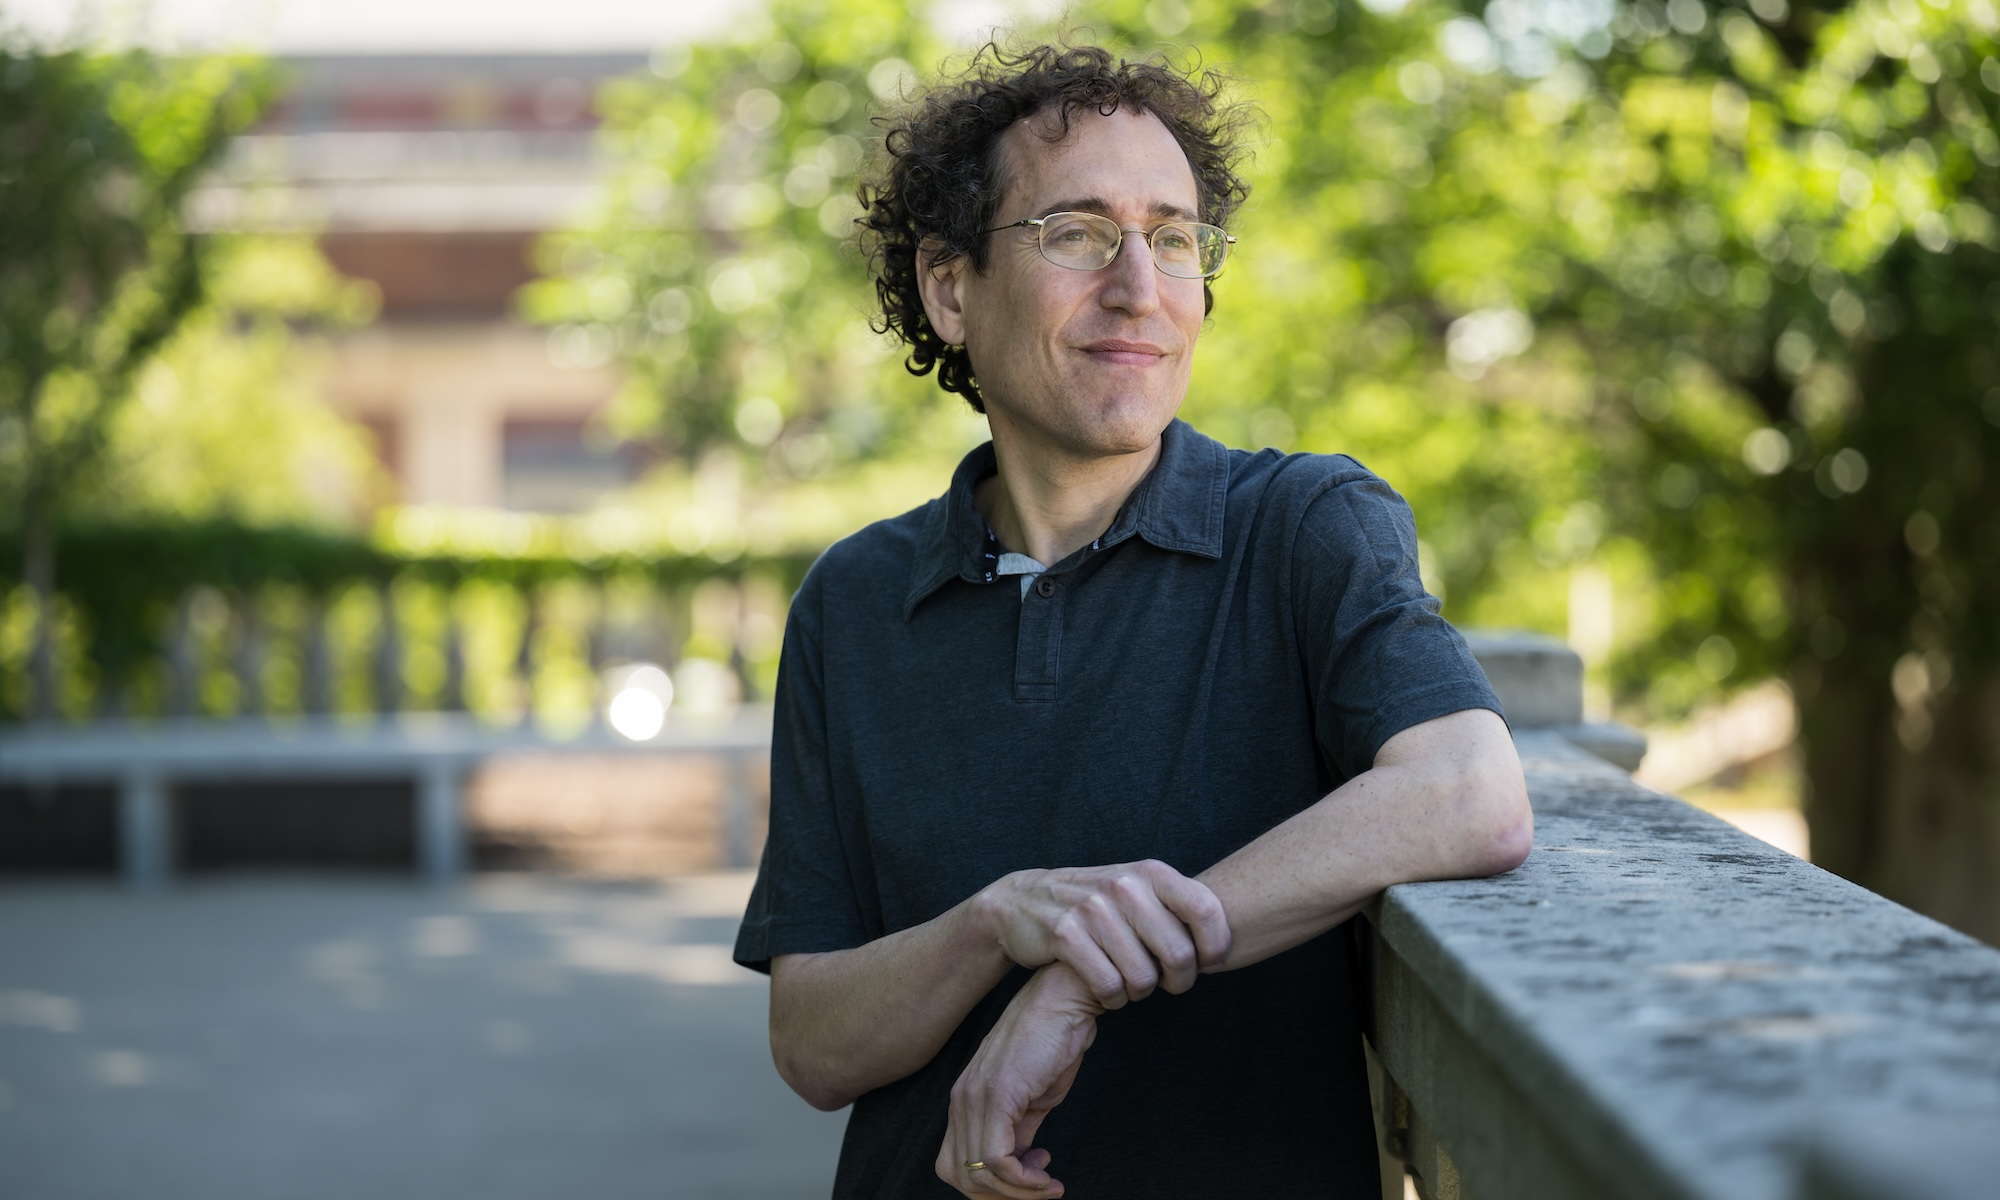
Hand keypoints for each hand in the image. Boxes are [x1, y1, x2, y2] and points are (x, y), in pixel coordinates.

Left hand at [936, 964, 1101, 1197]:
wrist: (1065, 1000)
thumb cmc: (1054, 1042)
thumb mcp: (1033, 1098)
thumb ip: (1019, 1131)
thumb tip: (1019, 1164)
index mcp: (966, 1100)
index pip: (955, 1164)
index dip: (989, 1188)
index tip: (1031, 1180)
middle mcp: (961, 1100)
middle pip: (958, 1175)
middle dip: (1000, 1197)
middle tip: (1038, 1191)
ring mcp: (975, 1097)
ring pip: (976, 1174)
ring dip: (1017, 1193)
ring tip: (1049, 1185)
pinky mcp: (998, 1095)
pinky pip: (997, 1159)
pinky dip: (1023, 1181)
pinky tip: (1047, 1175)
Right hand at [974, 860, 1229, 1007]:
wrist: (1022, 900)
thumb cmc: (1094, 902)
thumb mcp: (1135, 889)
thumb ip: (1175, 906)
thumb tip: (1224, 942)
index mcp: (1150, 873)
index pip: (1206, 909)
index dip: (1216, 946)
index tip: (1209, 963)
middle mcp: (1124, 886)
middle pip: (1179, 954)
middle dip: (1178, 980)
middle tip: (1166, 984)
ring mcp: (1093, 909)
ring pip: (1143, 977)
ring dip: (1141, 992)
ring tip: (1131, 984)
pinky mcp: (1065, 934)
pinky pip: (1108, 985)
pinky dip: (1113, 997)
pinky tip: (1109, 991)